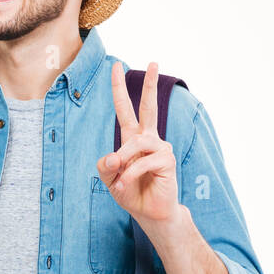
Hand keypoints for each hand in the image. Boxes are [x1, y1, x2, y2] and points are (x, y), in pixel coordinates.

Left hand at [96, 61, 178, 231]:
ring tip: (120, 179)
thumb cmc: (131, 192)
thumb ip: (106, 165)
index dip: (119, 88)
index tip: (116, 66)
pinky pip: (142, 162)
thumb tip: (114, 156)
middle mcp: (148, 139)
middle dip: (149, 84)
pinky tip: (126, 185)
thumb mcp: (109, 178)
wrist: (149, 212)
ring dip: (124, 162)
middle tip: (153, 62)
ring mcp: (160, 147)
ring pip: (135, 144)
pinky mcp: (166, 160)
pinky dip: (131, 175)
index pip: (125, 109)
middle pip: (148, 107)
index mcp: (133, 138)